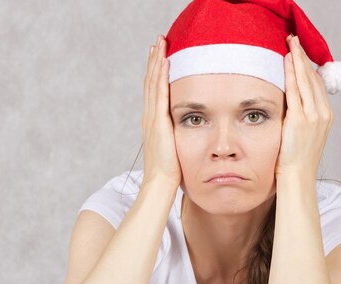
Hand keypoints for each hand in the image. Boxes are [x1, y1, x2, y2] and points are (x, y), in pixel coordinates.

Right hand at [141, 34, 181, 189]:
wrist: (160, 185)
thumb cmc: (171, 173)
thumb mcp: (176, 149)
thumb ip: (179, 137)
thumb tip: (191, 131)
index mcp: (153, 123)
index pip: (154, 92)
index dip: (155, 72)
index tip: (160, 55)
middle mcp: (150, 118)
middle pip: (151, 82)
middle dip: (154, 60)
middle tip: (158, 41)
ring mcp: (152, 119)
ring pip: (153, 84)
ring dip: (156, 62)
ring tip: (160, 43)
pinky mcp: (158, 123)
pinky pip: (160, 94)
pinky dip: (161, 76)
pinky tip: (166, 61)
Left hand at [276, 34, 333, 179]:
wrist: (297, 178)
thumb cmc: (296, 161)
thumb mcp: (304, 137)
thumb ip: (302, 121)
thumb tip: (293, 110)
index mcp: (326, 117)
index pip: (318, 85)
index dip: (309, 68)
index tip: (301, 55)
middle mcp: (323, 114)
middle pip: (314, 78)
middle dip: (303, 58)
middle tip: (295, 42)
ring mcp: (312, 117)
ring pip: (306, 80)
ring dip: (297, 60)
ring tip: (290, 44)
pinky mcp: (299, 120)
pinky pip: (295, 91)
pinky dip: (291, 73)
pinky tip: (286, 61)